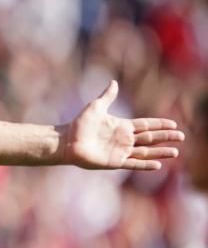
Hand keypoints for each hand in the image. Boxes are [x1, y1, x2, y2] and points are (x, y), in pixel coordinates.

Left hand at [61, 81, 182, 170]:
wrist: (67, 141)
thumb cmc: (79, 124)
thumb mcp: (95, 107)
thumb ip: (107, 96)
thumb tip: (113, 82)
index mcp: (122, 126)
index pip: (146, 125)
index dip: (159, 124)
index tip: (173, 124)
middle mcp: (124, 139)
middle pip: (150, 138)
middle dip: (166, 137)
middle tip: (181, 136)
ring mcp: (121, 151)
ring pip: (146, 152)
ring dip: (160, 152)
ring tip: (175, 152)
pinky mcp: (115, 162)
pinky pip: (133, 164)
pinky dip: (145, 165)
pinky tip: (157, 165)